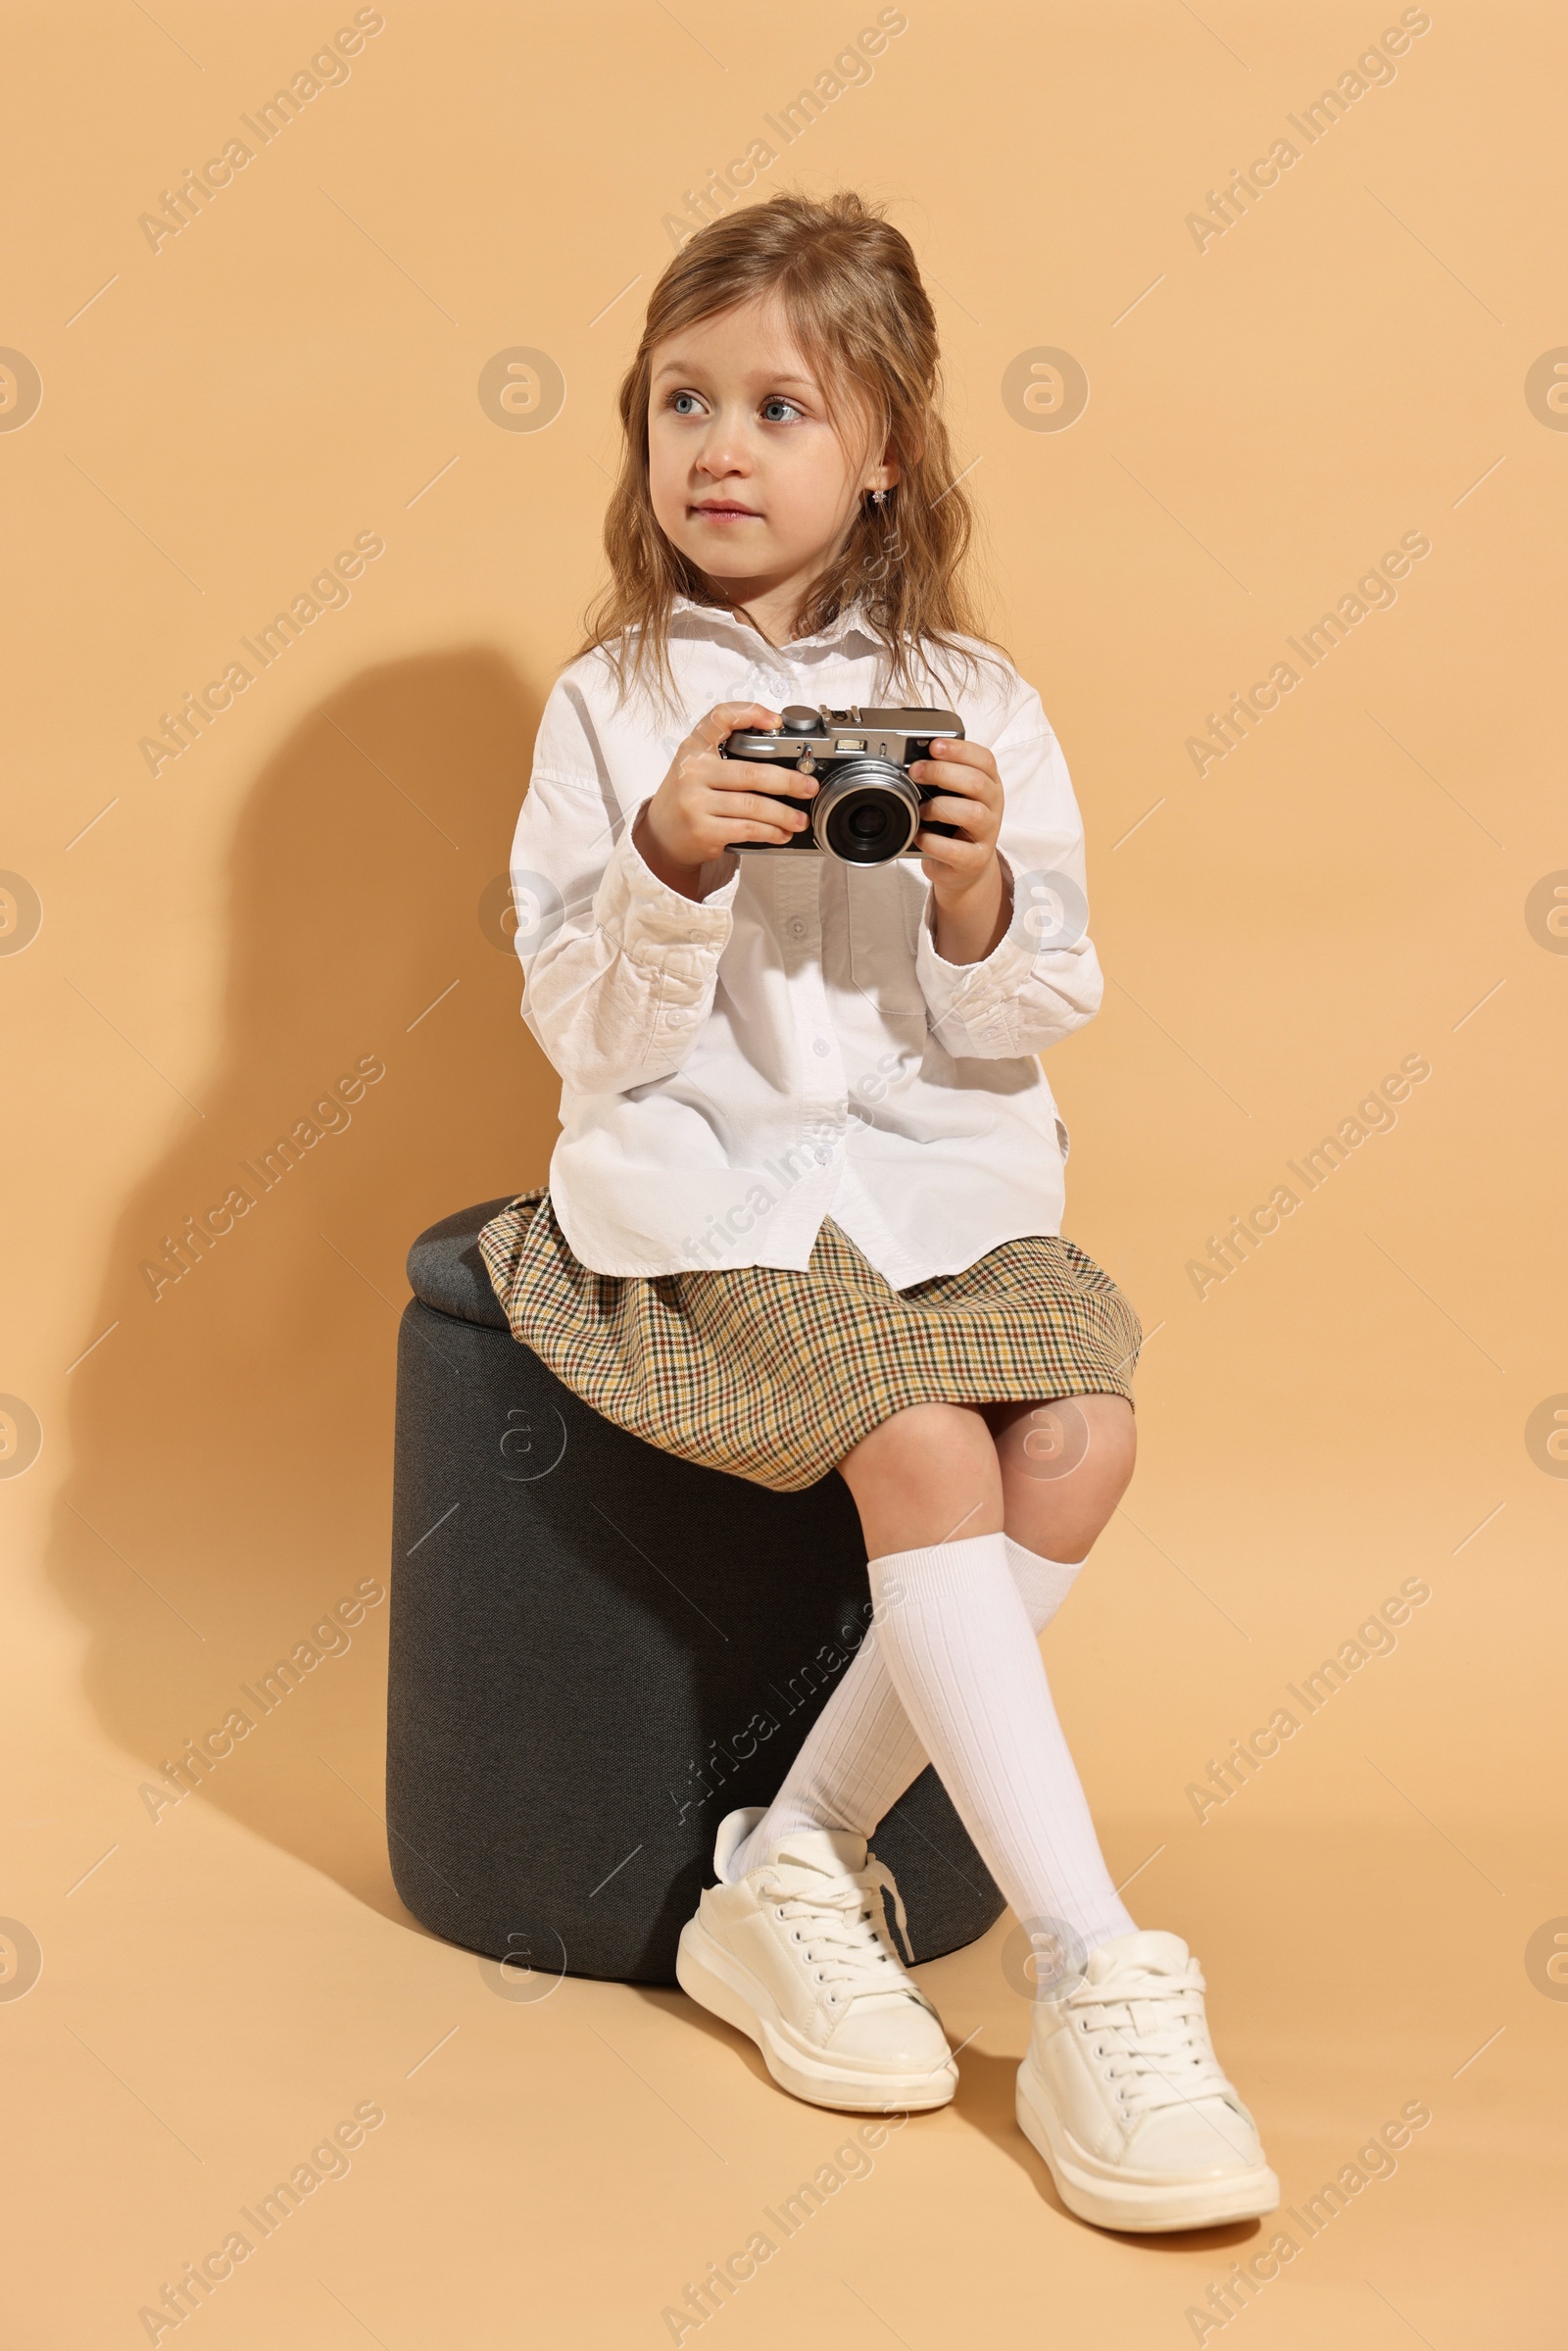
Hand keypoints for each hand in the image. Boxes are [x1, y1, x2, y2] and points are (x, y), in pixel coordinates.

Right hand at [634, 702, 817, 895]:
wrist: (661, 835)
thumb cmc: (688, 797)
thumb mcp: (697, 765)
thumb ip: (727, 754)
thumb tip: (783, 757)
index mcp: (693, 748)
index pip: (720, 717)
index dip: (750, 713)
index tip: (776, 721)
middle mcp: (692, 772)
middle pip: (751, 773)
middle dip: (788, 781)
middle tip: (809, 787)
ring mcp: (695, 803)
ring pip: (753, 806)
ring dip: (783, 814)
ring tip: (799, 819)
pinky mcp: (703, 830)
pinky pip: (747, 829)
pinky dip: (770, 832)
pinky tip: (781, 833)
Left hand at [909, 737, 1010, 963]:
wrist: (965, 867)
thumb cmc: (956, 824)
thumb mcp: (955, 795)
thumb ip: (943, 777)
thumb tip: (913, 759)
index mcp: (989, 784)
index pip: (984, 759)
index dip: (959, 750)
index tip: (933, 746)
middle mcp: (993, 806)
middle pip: (976, 782)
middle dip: (942, 773)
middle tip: (916, 772)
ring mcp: (987, 834)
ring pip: (972, 813)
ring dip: (940, 808)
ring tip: (922, 811)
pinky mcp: (976, 860)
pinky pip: (957, 850)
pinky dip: (933, 841)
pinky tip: (921, 836)